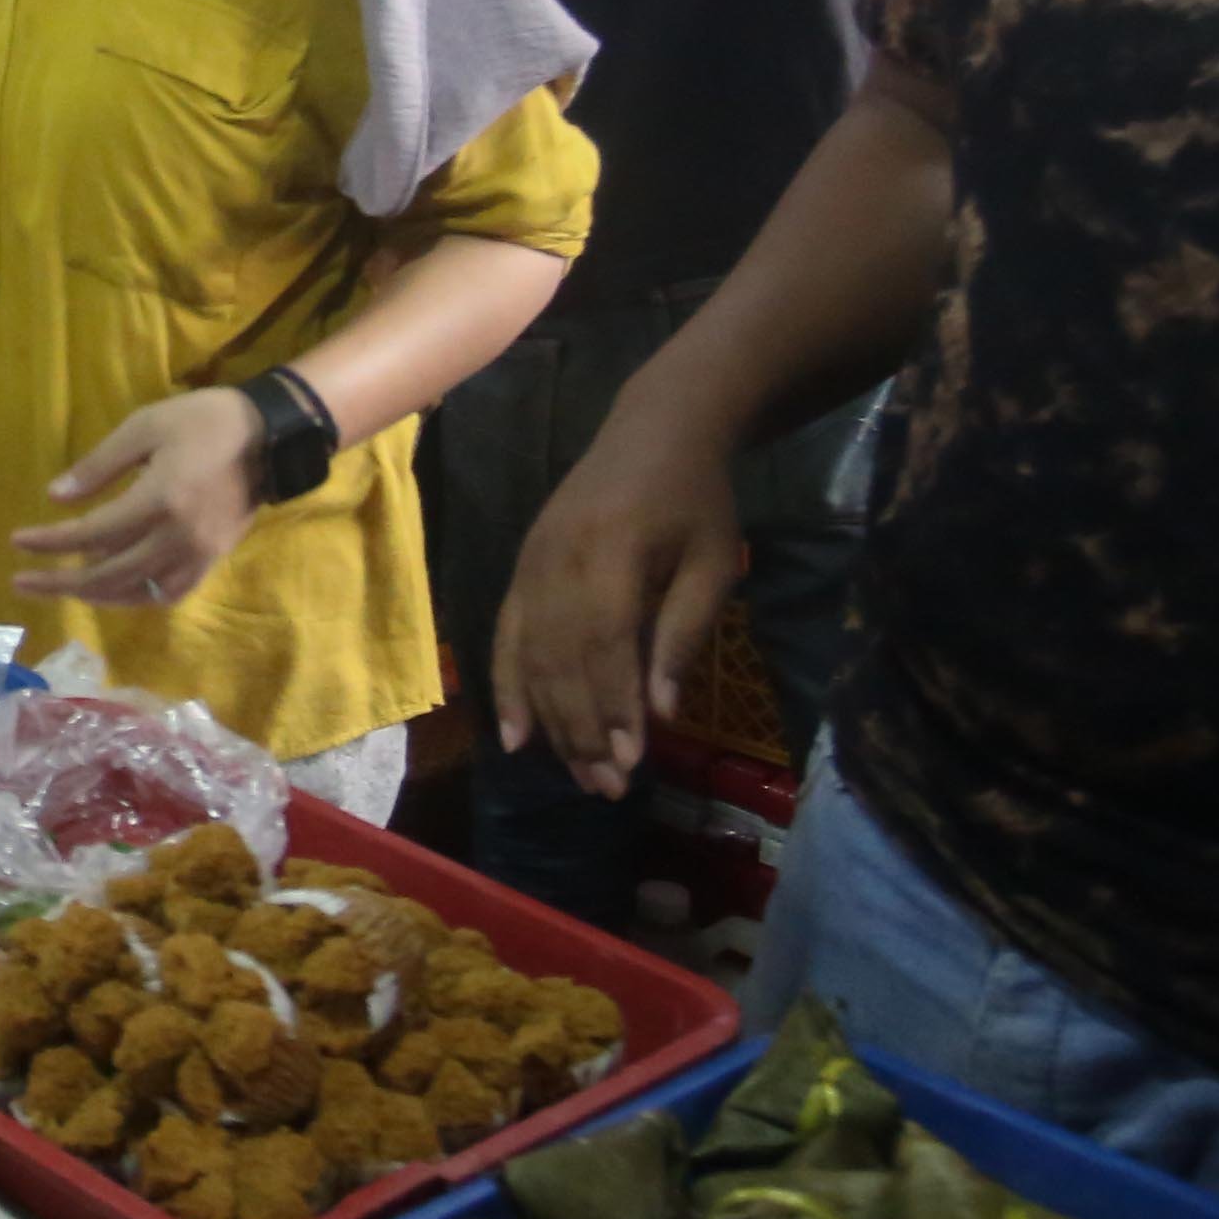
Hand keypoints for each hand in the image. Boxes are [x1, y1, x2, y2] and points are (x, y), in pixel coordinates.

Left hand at [11, 389, 270, 609]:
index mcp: (158, 501)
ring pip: (136, 592)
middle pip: (107, 575)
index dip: (50, 542)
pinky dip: (135, 596)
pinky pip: (167, 593)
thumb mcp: (144, 426)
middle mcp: (177, 538)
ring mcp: (197, 555)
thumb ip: (99, 465)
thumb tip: (56, 498)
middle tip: (21, 583)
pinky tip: (113, 587)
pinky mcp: (212, 560)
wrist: (271, 437)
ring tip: (60, 586)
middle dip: (59, 582)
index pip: (91, 534)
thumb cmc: (203, 421)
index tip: (16, 542)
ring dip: (94, 594)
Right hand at [491, 404, 749, 802]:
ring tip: (581, 776)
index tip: (632, 763)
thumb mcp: (712, 563)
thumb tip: (660, 713)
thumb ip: (683, 634)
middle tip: (608, 788)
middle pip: (560, 661)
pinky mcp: (521, 568)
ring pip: (531, 658)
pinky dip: (507, 689)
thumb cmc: (696, 499)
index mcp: (610, 551)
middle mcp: (557, 560)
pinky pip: (505, 637)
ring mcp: (531, 564)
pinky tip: (516, 738)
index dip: (613, 707)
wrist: (654, 430)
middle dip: (583, 730)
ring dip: (553, 724)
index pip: (604, 644)